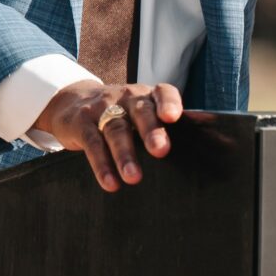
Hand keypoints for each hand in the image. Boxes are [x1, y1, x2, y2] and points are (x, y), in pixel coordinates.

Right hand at [36, 80, 185, 192]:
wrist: (71, 101)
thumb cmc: (120, 112)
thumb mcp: (141, 110)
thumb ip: (167, 122)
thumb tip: (205, 135)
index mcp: (146, 95)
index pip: (162, 92)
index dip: (169, 103)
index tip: (173, 118)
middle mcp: (126, 97)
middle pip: (140, 111)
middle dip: (151, 130)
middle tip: (161, 151)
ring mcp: (102, 108)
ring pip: (116, 129)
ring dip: (125, 155)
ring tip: (134, 178)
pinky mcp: (81, 123)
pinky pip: (93, 144)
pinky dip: (102, 165)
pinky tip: (111, 183)